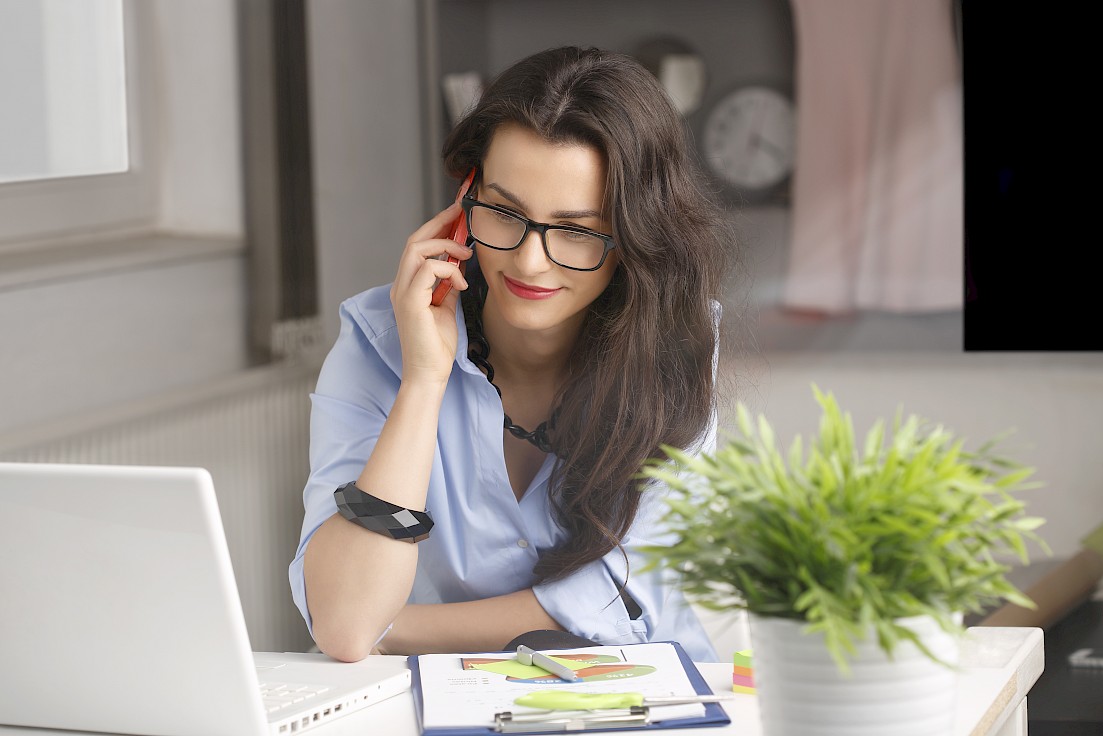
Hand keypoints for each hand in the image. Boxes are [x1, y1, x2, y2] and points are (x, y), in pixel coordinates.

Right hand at [390, 202, 473, 385]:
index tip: (457, 215)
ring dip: (446, 246)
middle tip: (462, 213)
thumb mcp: (446, 307)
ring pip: (417, 249)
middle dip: (440, 223)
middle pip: (415, 240)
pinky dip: (449, 270)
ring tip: (467, 254)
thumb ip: (448, 285)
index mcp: (407, 286)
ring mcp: (402, 293)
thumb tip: (459, 266)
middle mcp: (400, 285)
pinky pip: (428, 269)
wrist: (429, 374)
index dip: (436, 227)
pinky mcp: (410, 302)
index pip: (418, 246)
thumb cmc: (436, 346)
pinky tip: (461, 284)